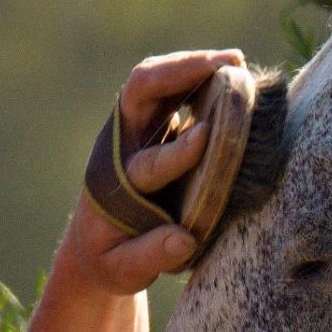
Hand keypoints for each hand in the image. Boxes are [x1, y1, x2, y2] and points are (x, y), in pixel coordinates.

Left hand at [58, 47, 244, 295]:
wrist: (95, 243)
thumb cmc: (111, 258)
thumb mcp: (123, 270)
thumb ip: (149, 257)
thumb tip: (184, 239)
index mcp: (116, 184)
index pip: (146, 162)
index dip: (176, 153)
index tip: (206, 138)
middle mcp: (123, 145)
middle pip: (140, 91)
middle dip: (180, 73)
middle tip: (227, 66)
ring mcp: (136, 130)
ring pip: (155, 81)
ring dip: (192, 65)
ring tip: (236, 61)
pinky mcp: (153, 126)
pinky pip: (171, 88)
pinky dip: (199, 75)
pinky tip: (231, 72)